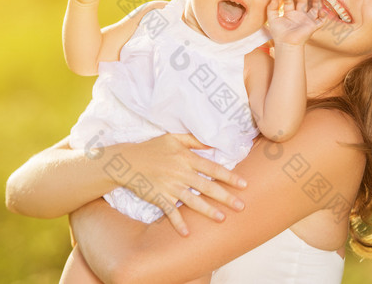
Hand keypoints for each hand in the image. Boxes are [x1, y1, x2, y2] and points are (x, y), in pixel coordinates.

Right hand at [113, 133, 247, 235]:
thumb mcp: (173, 138)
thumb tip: (213, 144)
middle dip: (225, 197)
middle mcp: (181, 173)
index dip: (229, 177)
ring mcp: (170, 186)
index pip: (212, 168)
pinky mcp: (159, 197)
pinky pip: (170, 212)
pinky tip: (187, 234)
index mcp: (186, 158)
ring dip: (208, 211)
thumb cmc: (151, 148)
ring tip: (222, 219)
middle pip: (207, 186)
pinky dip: (178, 223)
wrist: (127, 161)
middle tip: (241, 206)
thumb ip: (194, 140)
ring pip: (193, 200)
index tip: (244, 184)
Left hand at [267, 0, 324, 46]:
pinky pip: (321, 20)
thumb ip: (271, 8)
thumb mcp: (273, 19)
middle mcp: (299, 15)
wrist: (286, 44)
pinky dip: (324, 15)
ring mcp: (307, 20)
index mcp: (290, 13)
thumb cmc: (279, 33)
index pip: (290, 1)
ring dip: (316, 2)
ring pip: (314, 8)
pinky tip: (322, 10)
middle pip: (303, 2)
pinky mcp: (313, 26)